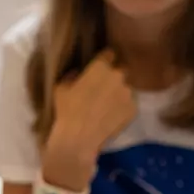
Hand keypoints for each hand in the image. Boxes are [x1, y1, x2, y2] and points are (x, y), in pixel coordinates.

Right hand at [44, 50, 135, 188]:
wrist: (79, 139)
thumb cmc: (66, 111)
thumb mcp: (60, 89)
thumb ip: (71, 77)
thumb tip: (77, 74)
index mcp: (100, 67)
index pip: (109, 54)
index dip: (105, 59)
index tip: (100, 66)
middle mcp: (118, 76)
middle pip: (121, 70)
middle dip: (114, 77)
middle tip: (103, 88)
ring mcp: (129, 93)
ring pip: (126, 88)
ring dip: (119, 93)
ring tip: (107, 106)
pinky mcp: (134, 109)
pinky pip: (129, 105)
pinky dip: (122, 109)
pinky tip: (111, 117)